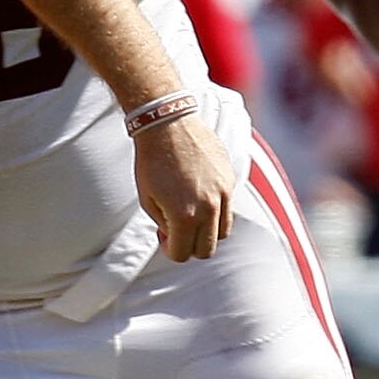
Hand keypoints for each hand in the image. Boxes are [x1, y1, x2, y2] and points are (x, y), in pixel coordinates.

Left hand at [135, 113, 234, 260]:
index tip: (163, 235)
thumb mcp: (147, 200)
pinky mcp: (230, 178)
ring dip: (207, 230)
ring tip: (190, 213)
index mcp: (185, 216)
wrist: (167, 123)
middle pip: (207, 250)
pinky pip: (227, 206)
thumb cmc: (151, 161)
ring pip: (223, 231)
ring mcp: (224, 193)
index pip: (183, 255)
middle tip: (176, 229)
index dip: (170, 250)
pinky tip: (197, 191)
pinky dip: (215, 208)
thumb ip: (164, 225)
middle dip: (190, 245)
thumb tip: (175, 236)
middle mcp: (209, 208)